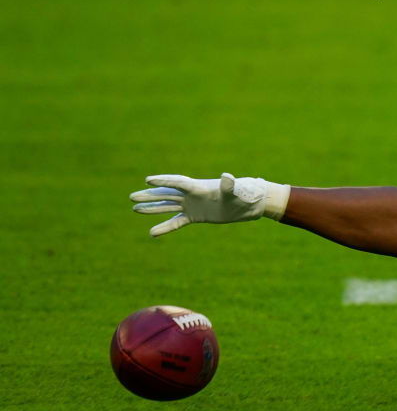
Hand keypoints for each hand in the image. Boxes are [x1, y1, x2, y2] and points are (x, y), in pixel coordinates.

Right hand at [130, 173, 289, 236]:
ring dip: (153, 207)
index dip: (164, 181)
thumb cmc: (243, 194)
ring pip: (168, 206)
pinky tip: (152, 233)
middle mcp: (192, 195)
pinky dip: (165, 227)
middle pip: (167, 194)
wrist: (249, 203)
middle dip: (151, 195)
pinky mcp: (196, 216)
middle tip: (132, 196)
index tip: (148, 180)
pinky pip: (177, 222)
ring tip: (135, 208)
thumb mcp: (235, 191)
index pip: (178, 183)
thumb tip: (227, 177)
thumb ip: (229, 185)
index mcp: (199, 187)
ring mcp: (193, 205)